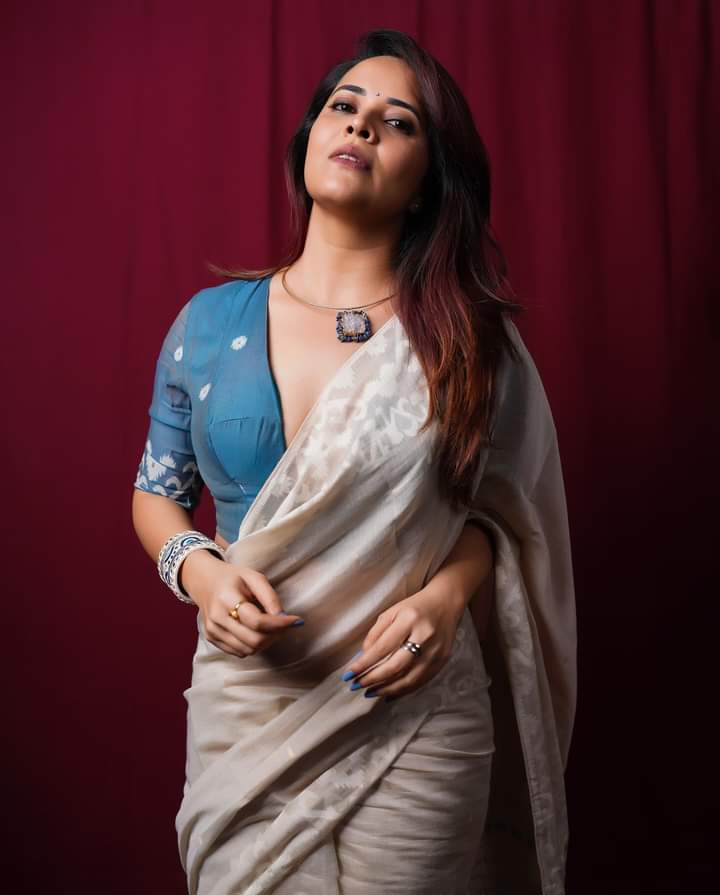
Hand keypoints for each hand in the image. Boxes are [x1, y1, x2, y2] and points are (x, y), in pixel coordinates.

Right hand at [180, 550, 303, 658]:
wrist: (205, 581)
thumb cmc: (233, 578)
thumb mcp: (254, 577)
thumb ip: (270, 597)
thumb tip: (284, 618)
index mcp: (226, 597)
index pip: (257, 621)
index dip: (280, 624)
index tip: (297, 620)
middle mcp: (217, 617)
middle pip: (254, 640)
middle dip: (275, 635)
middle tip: (285, 624)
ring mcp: (212, 631)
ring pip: (248, 650)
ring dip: (266, 642)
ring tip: (271, 627)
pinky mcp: (211, 639)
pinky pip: (239, 652)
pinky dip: (253, 645)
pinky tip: (256, 631)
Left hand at [341, 583, 465, 701]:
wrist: (446, 603)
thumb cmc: (415, 607)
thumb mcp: (392, 612)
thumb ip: (376, 634)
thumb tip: (362, 658)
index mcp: (409, 619)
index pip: (382, 647)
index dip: (364, 664)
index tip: (349, 674)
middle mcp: (424, 636)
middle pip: (395, 666)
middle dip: (372, 679)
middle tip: (356, 686)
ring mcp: (435, 651)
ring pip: (408, 679)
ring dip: (386, 689)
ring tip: (369, 693)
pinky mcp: (442, 661)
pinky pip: (420, 682)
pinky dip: (402, 690)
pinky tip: (388, 694)